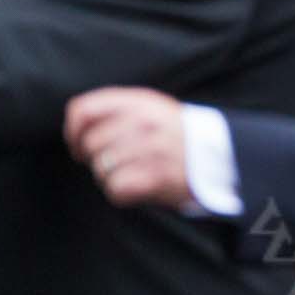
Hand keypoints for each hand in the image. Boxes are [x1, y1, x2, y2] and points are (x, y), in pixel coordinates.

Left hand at [65, 88, 194, 211]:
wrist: (221, 154)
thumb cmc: (177, 133)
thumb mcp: (152, 108)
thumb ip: (116, 109)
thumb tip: (76, 125)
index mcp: (139, 101)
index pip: (83, 110)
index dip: (72, 131)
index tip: (78, 144)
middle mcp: (144, 122)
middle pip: (90, 144)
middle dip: (94, 158)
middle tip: (112, 163)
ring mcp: (152, 149)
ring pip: (102, 168)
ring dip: (111, 176)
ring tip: (132, 173)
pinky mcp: (158, 176)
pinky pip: (116, 189)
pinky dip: (122, 192)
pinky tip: (138, 186)